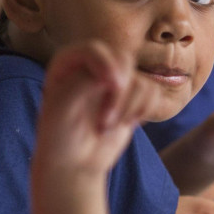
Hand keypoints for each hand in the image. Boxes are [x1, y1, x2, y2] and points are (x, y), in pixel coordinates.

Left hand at [34, 40, 159, 173]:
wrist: (73, 164)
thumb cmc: (60, 137)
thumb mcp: (62, 108)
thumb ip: (84, 82)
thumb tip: (117, 75)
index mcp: (69, 64)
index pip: (93, 49)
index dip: (106, 63)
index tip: (113, 85)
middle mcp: (93, 68)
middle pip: (124, 61)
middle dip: (120, 94)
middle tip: (105, 122)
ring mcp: (115, 82)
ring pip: (141, 81)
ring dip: (129, 109)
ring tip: (107, 128)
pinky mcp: (132, 96)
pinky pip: (153, 93)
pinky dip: (144, 111)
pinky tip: (125, 124)